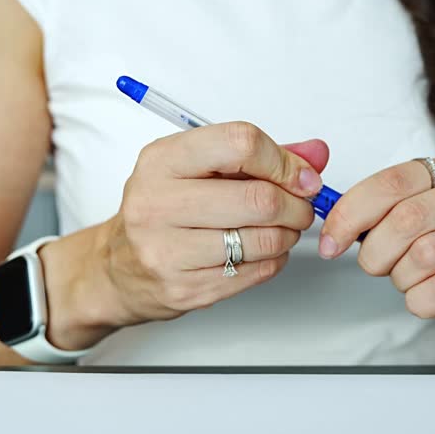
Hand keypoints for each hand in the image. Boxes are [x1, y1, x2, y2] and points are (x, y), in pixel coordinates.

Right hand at [96, 122, 326, 325]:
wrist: (118, 268)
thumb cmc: (165, 209)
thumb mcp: (200, 168)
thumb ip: (260, 157)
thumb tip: (316, 154)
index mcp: (161, 161)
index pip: (239, 144)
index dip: (284, 161)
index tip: (302, 177)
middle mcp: (156, 203)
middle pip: (258, 199)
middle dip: (295, 205)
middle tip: (301, 208)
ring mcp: (166, 251)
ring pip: (261, 240)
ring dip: (287, 235)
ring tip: (282, 229)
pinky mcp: (184, 289)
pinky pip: (254, 272)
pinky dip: (273, 260)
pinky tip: (262, 251)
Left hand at [319, 155, 434, 334]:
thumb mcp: (424, 216)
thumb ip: (383, 211)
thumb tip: (334, 225)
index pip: (393, 182)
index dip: (351, 213)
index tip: (330, 241)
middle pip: (407, 219)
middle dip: (375, 252)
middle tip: (374, 266)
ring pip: (426, 255)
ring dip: (401, 277)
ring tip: (408, 279)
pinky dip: (421, 300)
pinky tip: (424, 298)